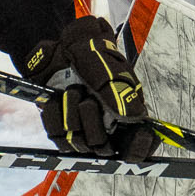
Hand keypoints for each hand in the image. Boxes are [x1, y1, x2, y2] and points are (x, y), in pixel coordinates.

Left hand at [22, 15, 157, 161]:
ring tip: (72, 90)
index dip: (139, 147)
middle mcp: (109, 128)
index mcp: (129, 115)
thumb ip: (120, 94)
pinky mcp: (62, 130)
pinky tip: (56, 99)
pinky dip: (55, 117)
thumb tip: (134, 117)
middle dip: (93, 123)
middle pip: (104, 149)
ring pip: (79, 145)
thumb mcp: (109, 69)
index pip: (139, 145)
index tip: (135, 135)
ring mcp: (85, 130)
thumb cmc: (94, 55)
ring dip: (72, 116)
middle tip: (87, 99)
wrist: (64, 46)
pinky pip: (57, 137)